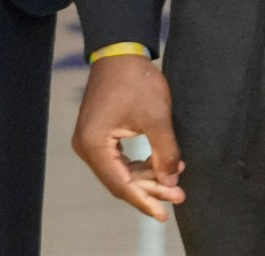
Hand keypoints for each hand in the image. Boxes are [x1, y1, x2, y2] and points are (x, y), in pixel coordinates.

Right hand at [73, 54, 186, 220]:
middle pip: (120, 180)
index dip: (144, 199)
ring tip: (175, 180)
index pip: (121, 184)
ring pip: (120, 171)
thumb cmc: (137, 81)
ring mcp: (90, 141)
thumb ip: (165, 152)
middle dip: (150, 189)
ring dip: (147, 177)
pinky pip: (119, 159)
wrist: (121, 51)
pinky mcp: (99, 134)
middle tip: (177, 197)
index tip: (164, 212)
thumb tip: (171, 182)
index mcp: (94, 145)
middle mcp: (87, 147)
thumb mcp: (157, 118)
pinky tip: (161, 164)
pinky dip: (139, 164)